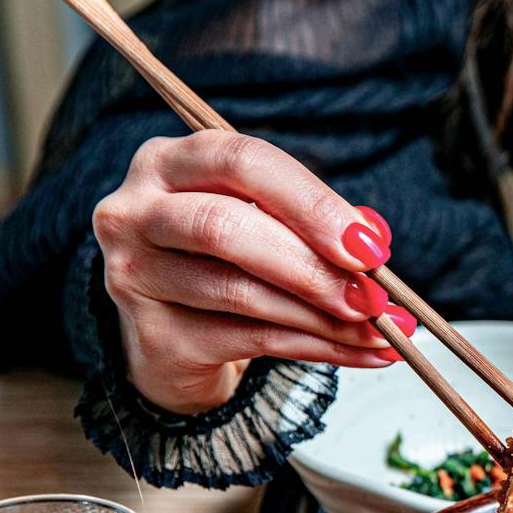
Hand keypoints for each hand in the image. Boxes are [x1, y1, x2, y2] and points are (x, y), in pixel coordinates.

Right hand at [93, 130, 409, 414]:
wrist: (176, 338)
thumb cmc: (228, 262)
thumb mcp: (266, 224)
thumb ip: (315, 223)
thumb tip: (373, 239)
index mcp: (168, 161)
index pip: (242, 162)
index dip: (311, 203)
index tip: (368, 245)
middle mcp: (136, 211)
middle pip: (226, 227)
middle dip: (311, 265)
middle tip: (371, 296)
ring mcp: (134, 276)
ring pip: (238, 291)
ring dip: (322, 316)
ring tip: (378, 330)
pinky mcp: (154, 338)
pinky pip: (249, 340)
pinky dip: (315, 347)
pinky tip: (359, 351)